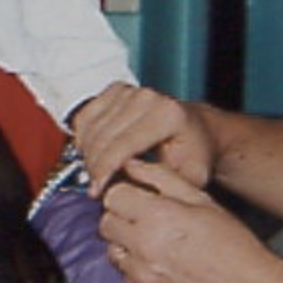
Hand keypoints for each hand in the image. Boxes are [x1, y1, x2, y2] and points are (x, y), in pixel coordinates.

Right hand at [72, 83, 215, 194]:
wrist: (198, 130)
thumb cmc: (194, 154)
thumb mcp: (188, 178)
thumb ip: (159, 185)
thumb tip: (126, 191)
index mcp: (167, 116)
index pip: (122, 147)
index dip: (104, 173)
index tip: (97, 191)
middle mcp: (148, 98)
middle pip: (102, 139)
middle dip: (94, 168)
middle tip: (97, 188)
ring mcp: (131, 91)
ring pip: (90, 128)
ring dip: (87, 155)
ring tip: (97, 174)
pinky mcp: (116, 90)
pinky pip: (85, 117)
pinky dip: (84, 138)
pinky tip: (94, 154)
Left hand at [99, 158, 282, 282]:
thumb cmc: (234, 248)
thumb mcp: (202, 201)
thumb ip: (162, 178)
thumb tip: (132, 165)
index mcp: (159, 218)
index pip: (113, 196)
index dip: (126, 192)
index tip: (137, 196)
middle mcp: (145, 248)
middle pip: (106, 223)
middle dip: (122, 216)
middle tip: (146, 218)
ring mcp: (142, 277)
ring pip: (112, 250)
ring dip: (127, 243)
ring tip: (157, 242)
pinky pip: (126, 276)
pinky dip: (137, 268)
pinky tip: (163, 264)